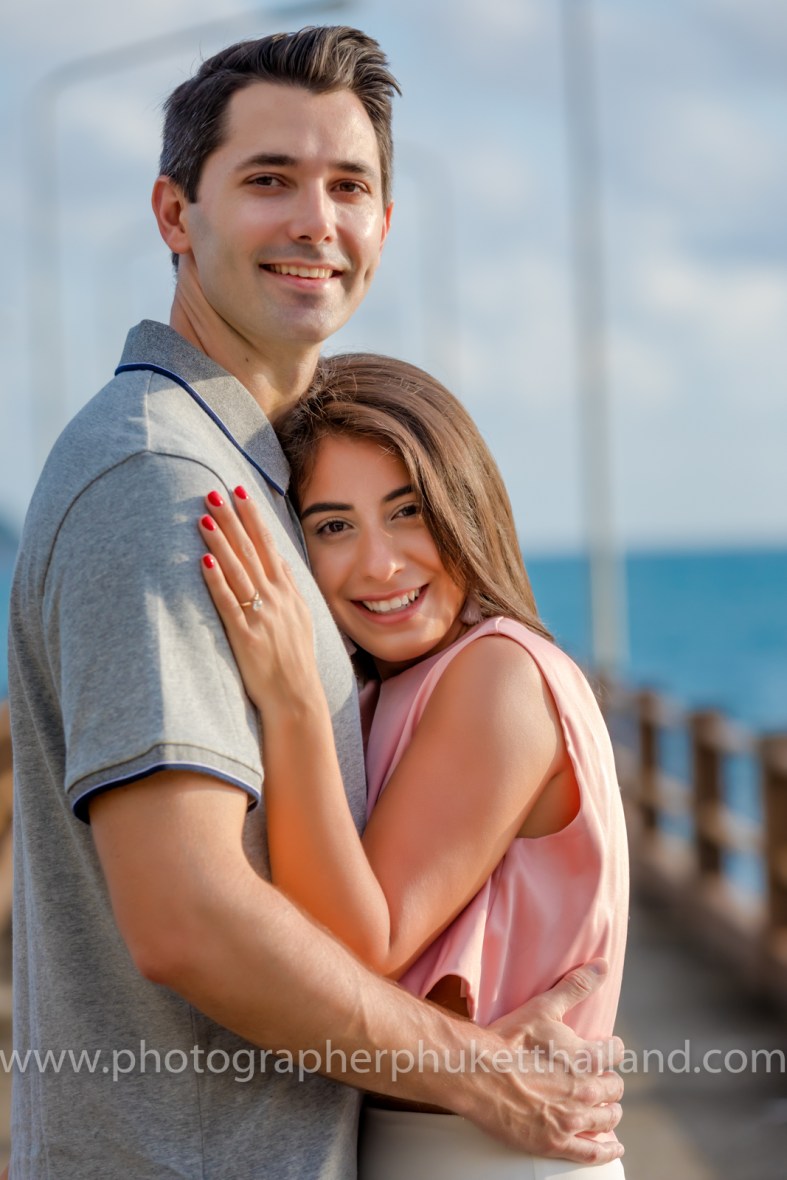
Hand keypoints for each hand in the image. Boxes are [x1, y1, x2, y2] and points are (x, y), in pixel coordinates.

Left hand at [198, 487, 319, 715]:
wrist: (296, 698)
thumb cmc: (294, 661)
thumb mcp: (300, 619)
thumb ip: (287, 589)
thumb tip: (276, 562)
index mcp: (288, 593)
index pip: (268, 545)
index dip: (253, 518)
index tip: (239, 493)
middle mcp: (276, 599)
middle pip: (251, 551)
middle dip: (233, 519)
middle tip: (215, 492)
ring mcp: (261, 617)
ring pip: (238, 571)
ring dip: (221, 542)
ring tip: (204, 517)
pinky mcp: (245, 637)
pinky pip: (228, 604)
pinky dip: (217, 582)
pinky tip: (205, 562)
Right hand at [466, 961, 623, 1162]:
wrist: (478, 1075)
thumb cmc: (508, 1041)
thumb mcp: (543, 1007)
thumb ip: (576, 987)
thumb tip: (602, 965)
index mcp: (585, 1058)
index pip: (614, 1053)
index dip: (610, 1049)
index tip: (606, 1049)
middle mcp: (585, 1090)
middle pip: (613, 1088)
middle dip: (609, 1082)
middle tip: (600, 1079)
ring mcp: (572, 1119)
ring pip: (607, 1118)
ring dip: (609, 1111)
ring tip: (604, 1108)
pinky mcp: (556, 1142)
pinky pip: (592, 1151)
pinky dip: (606, 1149)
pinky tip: (611, 1146)